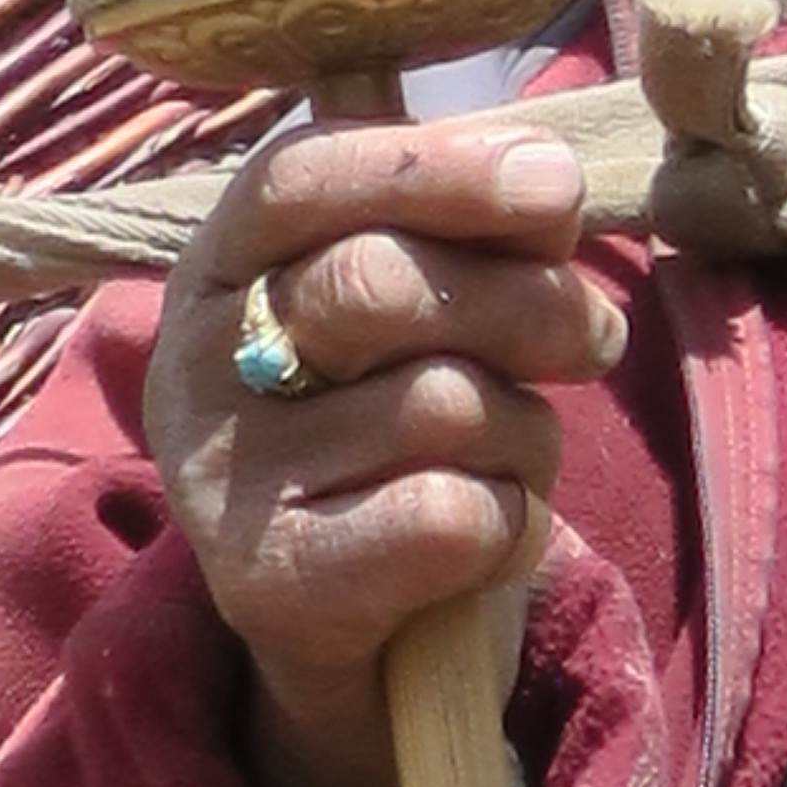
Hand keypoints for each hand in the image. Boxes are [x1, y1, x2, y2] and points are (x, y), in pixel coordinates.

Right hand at [145, 115, 623, 786]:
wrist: (348, 620)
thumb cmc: (398, 424)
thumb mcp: (424, 307)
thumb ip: (472, 230)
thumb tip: (545, 177)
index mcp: (223, 259)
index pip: (302, 174)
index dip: (438, 167)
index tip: (557, 184)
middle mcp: (193, 359)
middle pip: (377, 284)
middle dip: (529, 303)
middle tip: (593, 340)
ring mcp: (220, 476)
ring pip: (441, 405)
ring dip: (526, 433)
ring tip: (505, 458)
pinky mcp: (266, 584)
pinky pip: (450, 518)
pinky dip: (512, 526)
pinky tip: (485, 537)